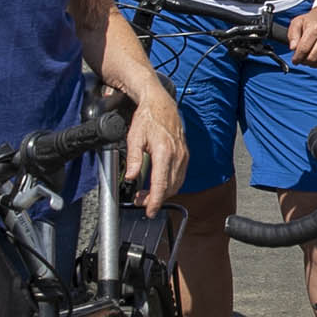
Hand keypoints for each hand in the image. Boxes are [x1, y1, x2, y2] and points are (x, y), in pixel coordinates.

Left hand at [120, 92, 188, 213]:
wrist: (161, 105)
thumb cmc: (147, 118)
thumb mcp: (134, 137)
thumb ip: (133, 158)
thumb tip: (131, 177)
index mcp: (164, 152)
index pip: (161, 184)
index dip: (155, 201)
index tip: (149, 211)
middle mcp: (177, 156)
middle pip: (170, 188)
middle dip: (156, 199)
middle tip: (140, 201)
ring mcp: (183, 156)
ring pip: (176, 184)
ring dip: (163, 193)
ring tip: (147, 194)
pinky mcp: (185, 155)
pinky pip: (180, 176)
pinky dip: (170, 184)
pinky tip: (158, 184)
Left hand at [287, 4, 316, 67]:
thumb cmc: (312, 20)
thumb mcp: (298, 22)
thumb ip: (292, 35)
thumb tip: (293, 48)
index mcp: (315, 28)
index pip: (303, 49)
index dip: (297, 58)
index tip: (294, 60)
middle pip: (313, 58)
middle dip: (305, 62)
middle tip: (302, 60)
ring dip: (314, 65)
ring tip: (309, 60)